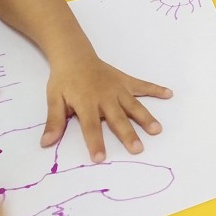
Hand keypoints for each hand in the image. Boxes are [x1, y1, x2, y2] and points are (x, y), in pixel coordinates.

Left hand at [42, 55, 172, 162]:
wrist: (75, 56)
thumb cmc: (64, 81)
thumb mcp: (54, 100)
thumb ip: (54, 121)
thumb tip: (46, 143)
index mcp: (86, 103)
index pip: (91, 127)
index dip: (95, 142)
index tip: (100, 158)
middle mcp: (105, 97)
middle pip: (117, 119)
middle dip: (128, 134)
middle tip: (138, 149)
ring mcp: (118, 89)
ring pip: (133, 106)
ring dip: (145, 117)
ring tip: (156, 130)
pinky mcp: (126, 82)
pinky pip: (142, 86)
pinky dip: (156, 90)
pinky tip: (169, 94)